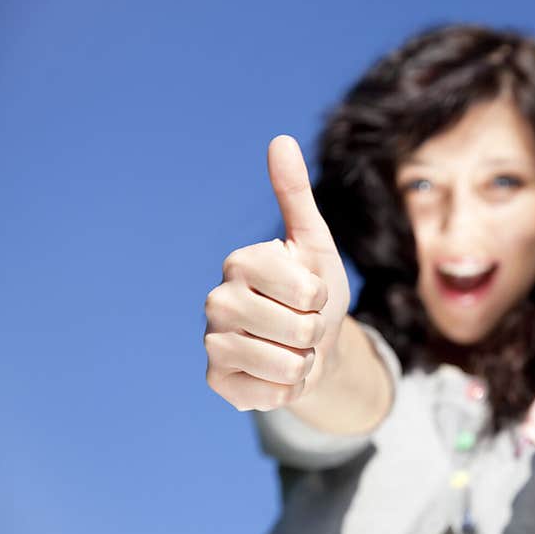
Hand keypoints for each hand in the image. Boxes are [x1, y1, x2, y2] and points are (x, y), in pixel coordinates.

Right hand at [204, 135, 349, 410]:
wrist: (312, 348)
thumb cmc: (315, 294)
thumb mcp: (316, 244)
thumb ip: (295, 196)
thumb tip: (280, 139)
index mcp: (241, 262)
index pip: (304, 288)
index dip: (321, 296)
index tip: (310, 293)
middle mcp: (216, 300)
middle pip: (298, 328)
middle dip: (316, 331)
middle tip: (302, 326)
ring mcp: (213, 343)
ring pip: (286, 364)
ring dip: (305, 361)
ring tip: (292, 349)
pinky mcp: (218, 381)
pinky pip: (272, 394)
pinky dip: (290, 388)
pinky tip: (278, 373)